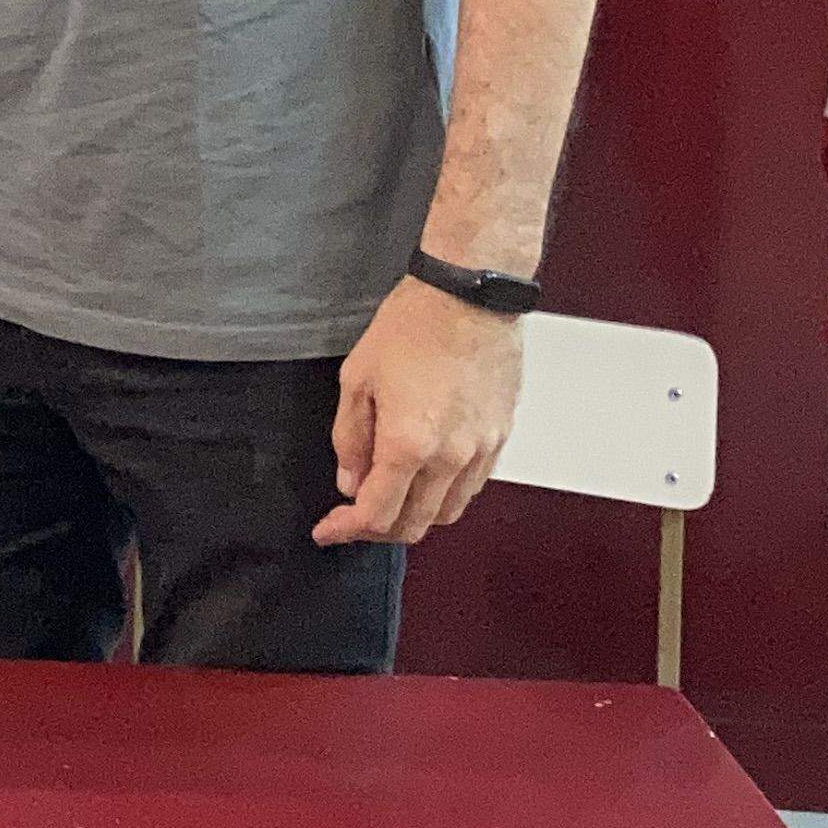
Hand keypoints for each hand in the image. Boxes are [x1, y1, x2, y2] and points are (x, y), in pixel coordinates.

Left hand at [314, 277, 523, 545]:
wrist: (469, 297)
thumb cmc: (412, 327)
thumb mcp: (357, 378)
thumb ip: (350, 438)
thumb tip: (349, 481)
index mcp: (409, 445)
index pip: (376, 514)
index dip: (346, 529)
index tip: (327, 530)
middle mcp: (451, 458)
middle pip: (415, 525)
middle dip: (378, 530)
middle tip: (352, 517)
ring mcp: (481, 451)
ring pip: (447, 512)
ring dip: (414, 516)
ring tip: (388, 497)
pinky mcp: (500, 438)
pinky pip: (472, 487)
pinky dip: (444, 495)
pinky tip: (424, 477)